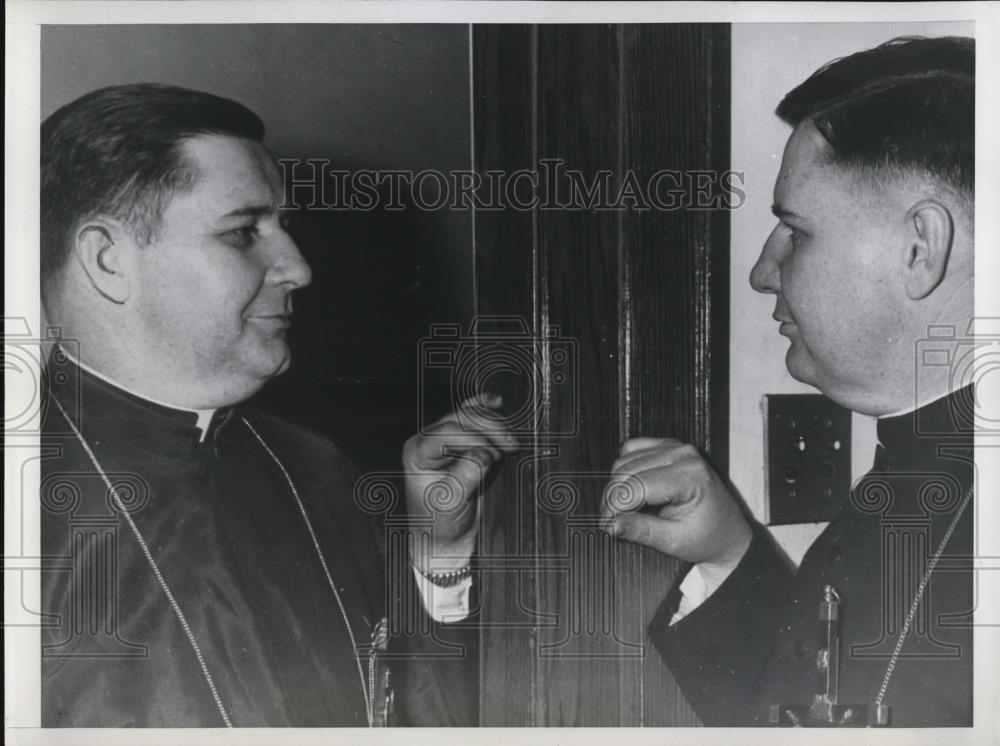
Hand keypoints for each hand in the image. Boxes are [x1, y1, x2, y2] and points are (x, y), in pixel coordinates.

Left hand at [403, 393, 517, 571]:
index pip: (447, 432)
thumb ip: (466, 476)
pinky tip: (494, 402)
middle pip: (461, 419)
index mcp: (418, 453)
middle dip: (489, 429)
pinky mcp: (459, 443)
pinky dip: (484, 410)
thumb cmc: (439, 524)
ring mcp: (443, 440)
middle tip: (511, 445)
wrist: (444, 538)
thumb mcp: (451, 503)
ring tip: (510, 442)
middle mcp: (427, 441)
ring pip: (469, 416)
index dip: (474, 438)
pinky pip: (470, 418)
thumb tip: (485, 454)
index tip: (493, 455)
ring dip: (493, 424)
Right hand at [600, 437, 750, 570]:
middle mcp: (683, 455)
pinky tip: (634, 490)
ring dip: (618, 487)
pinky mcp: (666, 446)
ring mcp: (674, 447)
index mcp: (690, 476)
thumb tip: (611, 523)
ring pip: (624, 462)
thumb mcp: (673, 542)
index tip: (608, 524)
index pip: (636, 486)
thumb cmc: (707, 537)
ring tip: (628, 511)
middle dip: (614, 499)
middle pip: (625, 472)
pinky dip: (624, 471)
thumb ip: (640, 530)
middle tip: (614, 522)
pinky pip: (630, 451)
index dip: (615, 507)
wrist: (727, 533)